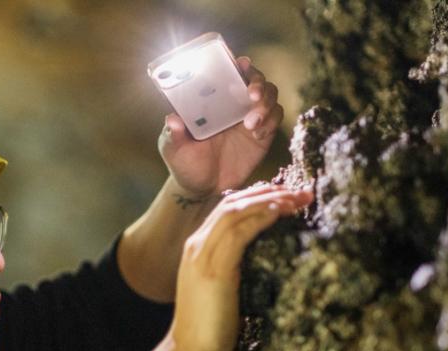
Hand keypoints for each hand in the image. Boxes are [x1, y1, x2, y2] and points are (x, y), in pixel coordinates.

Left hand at [158, 57, 283, 201]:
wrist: (204, 190)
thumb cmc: (186, 164)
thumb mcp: (174, 149)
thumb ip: (173, 135)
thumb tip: (172, 119)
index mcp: (211, 100)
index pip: (227, 72)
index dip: (236, 63)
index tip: (240, 63)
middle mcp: (233, 103)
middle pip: (255, 78)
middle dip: (257, 82)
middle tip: (252, 94)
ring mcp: (250, 116)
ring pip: (269, 95)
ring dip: (265, 103)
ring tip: (251, 123)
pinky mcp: (264, 133)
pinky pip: (275, 118)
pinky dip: (270, 121)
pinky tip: (257, 134)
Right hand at [168, 184, 312, 350]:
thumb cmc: (210, 328)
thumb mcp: (223, 290)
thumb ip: (236, 269)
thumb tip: (264, 258)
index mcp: (198, 248)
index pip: (228, 210)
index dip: (258, 198)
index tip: (286, 197)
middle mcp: (197, 244)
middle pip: (234, 204)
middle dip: (269, 193)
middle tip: (301, 192)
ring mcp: (202, 255)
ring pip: (236, 212)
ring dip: (270, 201)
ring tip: (297, 199)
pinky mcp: (214, 268)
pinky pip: (238, 232)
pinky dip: (260, 218)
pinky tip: (280, 213)